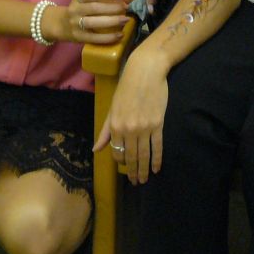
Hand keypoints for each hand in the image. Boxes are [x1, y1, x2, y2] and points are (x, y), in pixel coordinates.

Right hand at [53, 0, 128, 44]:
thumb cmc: (81, 10)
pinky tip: (120, 35)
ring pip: (93, 22)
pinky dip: (108, 37)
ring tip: (125, 20)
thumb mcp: (90, 1)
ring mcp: (75, 24)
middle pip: (94, 8)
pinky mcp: (78, 37)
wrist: (60, 24)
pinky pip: (94, 38)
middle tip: (126, 8)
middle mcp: (75, 10)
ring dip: (111, 21)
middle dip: (112, 7)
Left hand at [93, 48, 168, 184]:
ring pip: (143, 155)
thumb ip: (105, 131)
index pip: (116, 151)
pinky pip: (157, 147)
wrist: (145, 72)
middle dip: (133, 171)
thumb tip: (96, 149)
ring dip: (143, 170)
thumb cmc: (126, 87)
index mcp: (115, 126)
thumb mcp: (112, 108)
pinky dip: (156, 160)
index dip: (120, 161)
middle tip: (135, 182)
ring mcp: (144, 128)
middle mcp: (129, 130)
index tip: (124, 168)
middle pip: (131, 156)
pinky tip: (156, 168)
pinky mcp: (158, 125)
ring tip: (144, 180)